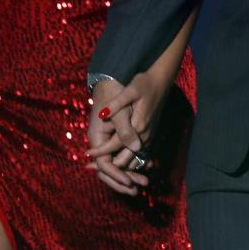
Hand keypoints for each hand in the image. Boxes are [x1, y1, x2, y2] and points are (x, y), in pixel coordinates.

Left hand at [87, 71, 171, 192]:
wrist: (161, 81)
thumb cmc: (144, 83)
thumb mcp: (130, 91)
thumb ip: (116, 105)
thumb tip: (102, 115)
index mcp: (138, 125)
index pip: (116, 144)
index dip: (101, 150)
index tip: (87, 154)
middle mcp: (145, 135)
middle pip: (125, 158)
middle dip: (110, 166)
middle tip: (91, 167)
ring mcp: (148, 137)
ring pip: (133, 159)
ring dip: (118, 166)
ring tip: (100, 167)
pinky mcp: (149, 135)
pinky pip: (138, 154)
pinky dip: (126, 160)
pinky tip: (114, 160)